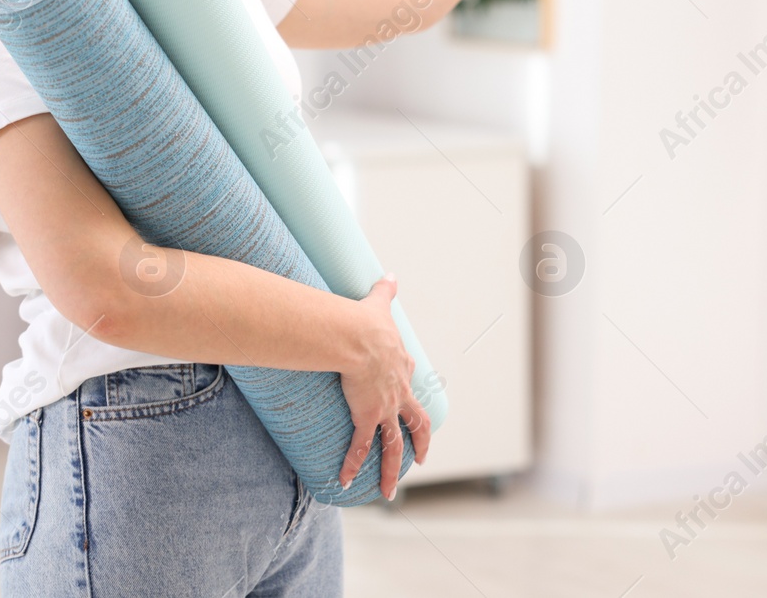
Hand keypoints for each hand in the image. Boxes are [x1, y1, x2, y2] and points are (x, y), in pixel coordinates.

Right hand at [337, 275, 431, 498]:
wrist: (358, 337)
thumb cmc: (366, 322)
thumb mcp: (379, 305)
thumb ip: (386, 290)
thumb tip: (391, 273)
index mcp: (401, 367)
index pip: (409, 384)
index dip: (410, 395)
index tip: (407, 403)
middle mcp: (398, 391)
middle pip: (414, 423)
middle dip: (419, 442)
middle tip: (420, 458)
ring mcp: (385, 407)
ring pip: (393, 445)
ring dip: (391, 470)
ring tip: (390, 492)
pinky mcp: (367, 416)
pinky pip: (360, 447)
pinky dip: (353, 465)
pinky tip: (346, 482)